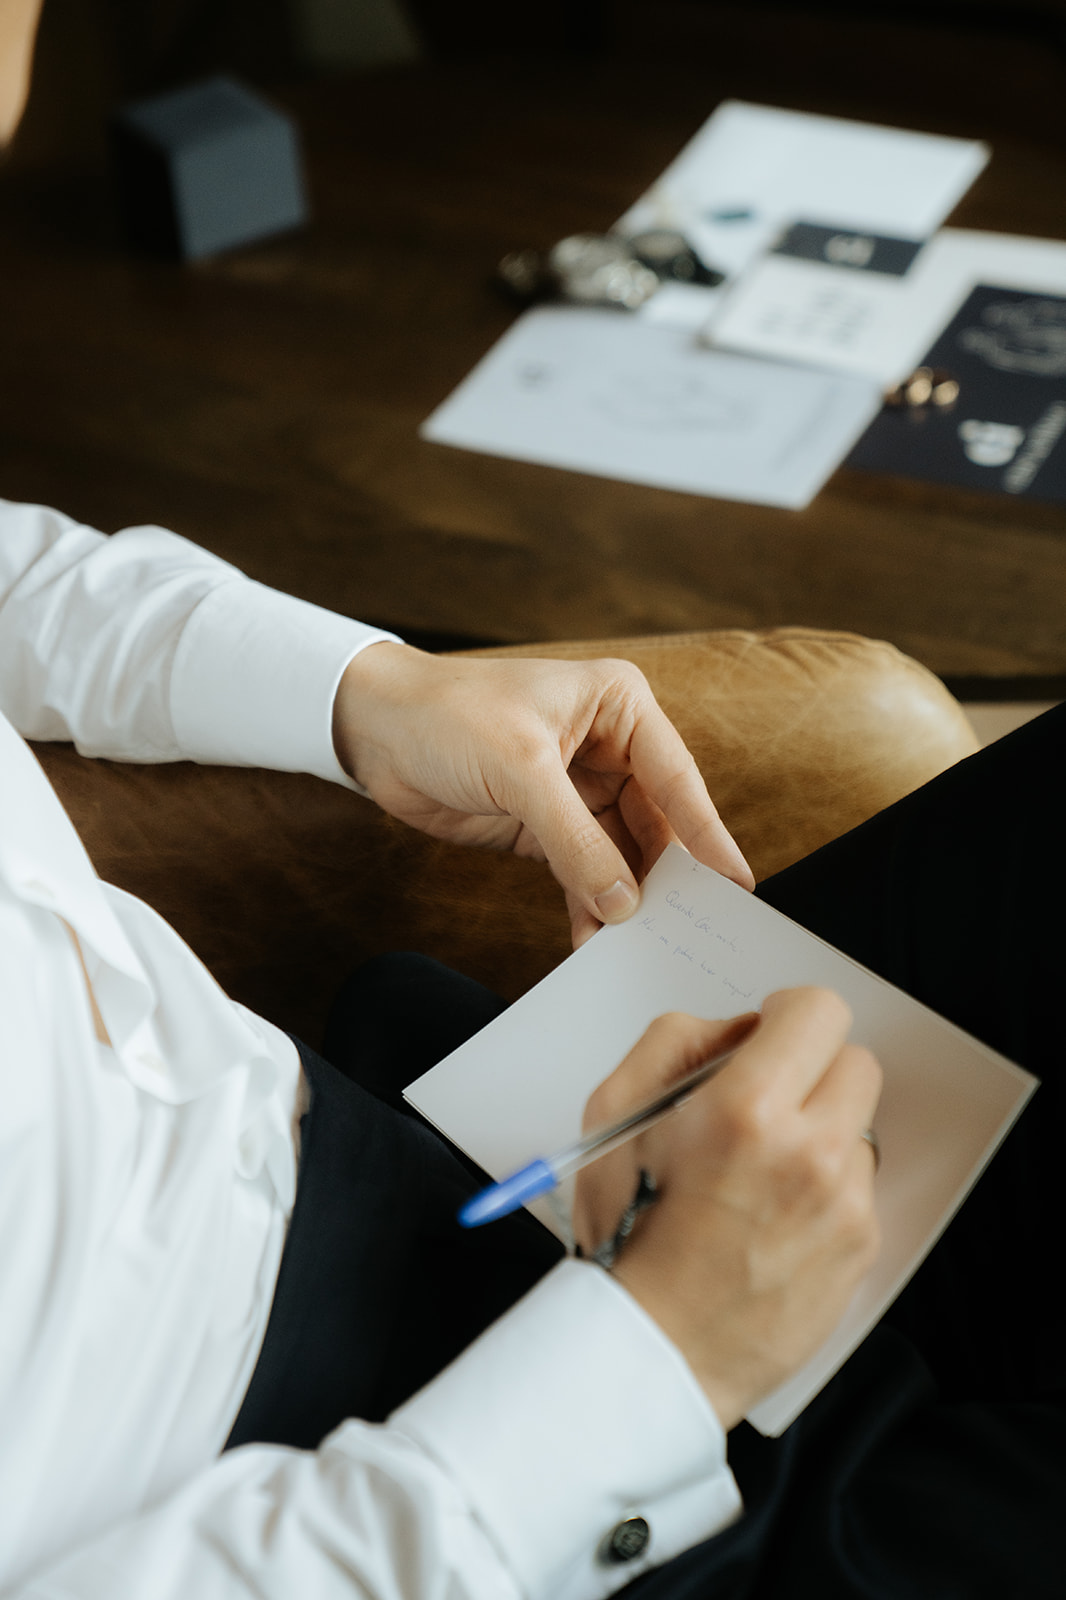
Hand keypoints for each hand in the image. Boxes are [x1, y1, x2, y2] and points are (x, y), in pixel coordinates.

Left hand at [332, 642, 753, 946]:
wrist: (371, 730)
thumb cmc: (447, 715)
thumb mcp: (520, 770)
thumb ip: (575, 840)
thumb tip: (623, 903)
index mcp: (618, 708)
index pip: (677, 777)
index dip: (707, 833)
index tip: (734, 884)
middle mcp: (608, 747)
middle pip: (657, 823)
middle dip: (666, 877)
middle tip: (689, 931)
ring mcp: (577, 791)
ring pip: (620, 855)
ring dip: (625, 899)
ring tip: (639, 947)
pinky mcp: (544, 827)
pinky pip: (582, 873)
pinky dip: (588, 907)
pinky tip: (592, 940)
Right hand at [573, 989, 881, 1431]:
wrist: (654, 1348)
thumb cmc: (627, 1231)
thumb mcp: (613, 1112)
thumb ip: (676, 1042)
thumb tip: (739, 1029)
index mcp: (746, 1110)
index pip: (819, 1012)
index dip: (790, 1014)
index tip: (770, 1034)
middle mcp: (809, 1153)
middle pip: (855, 1062)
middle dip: (812, 1069)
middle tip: (768, 1099)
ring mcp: (844, 1206)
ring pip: (857, 1127)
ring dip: (819, 1133)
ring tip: (761, 1175)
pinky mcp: (862, 1249)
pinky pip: (857, 1188)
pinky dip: (824, 1190)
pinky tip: (774, 1218)